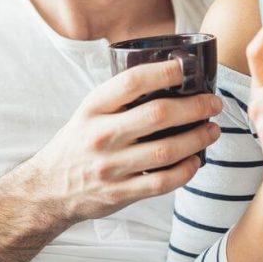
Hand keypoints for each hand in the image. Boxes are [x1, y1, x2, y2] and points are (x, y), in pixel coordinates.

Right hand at [0, 57, 222, 261]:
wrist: (49, 189)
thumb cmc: (77, 143)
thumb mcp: (88, 113)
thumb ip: (120, 99)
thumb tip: (169, 77)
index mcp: (92, 108)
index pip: (131, 82)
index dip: (163, 71)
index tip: (186, 67)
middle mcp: (100, 135)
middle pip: (157, 115)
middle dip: (194, 107)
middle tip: (213, 103)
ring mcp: (110, 167)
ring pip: (166, 151)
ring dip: (197, 139)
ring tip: (212, 130)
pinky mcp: (120, 193)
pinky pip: (162, 182)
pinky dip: (185, 171)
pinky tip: (196, 161)